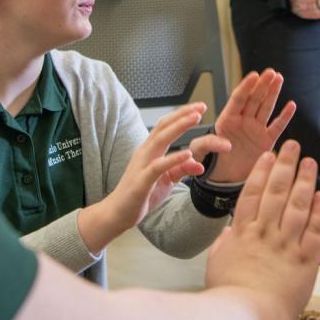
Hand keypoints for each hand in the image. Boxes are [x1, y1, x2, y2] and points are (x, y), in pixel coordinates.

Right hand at [82, 104, 209, 252]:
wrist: (118, 213)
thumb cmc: (140, 195)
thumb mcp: (166, 181)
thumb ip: (181, 170)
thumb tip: (199, 164)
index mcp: (150, 150)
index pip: (166, 127)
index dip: (181, 115)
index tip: (199, 108)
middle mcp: (145, 152)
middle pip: (164, 127)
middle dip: (183, 115)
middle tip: (201, 107)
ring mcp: (142, 165)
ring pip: (160, 140)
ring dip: (179, 127)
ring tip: (195, 118)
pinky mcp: (142, 181)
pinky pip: (158, 166)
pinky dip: (173, 158)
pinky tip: (188, 153)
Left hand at [203, 70, 295, 182]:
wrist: (223, 178)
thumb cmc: (210, 160)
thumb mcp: (200, 150)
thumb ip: (208, 143)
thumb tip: (225, 144)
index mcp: (227, 119)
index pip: (238, 99)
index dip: (246, 87)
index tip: (254, 76)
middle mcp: (243, 121)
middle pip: (254, 99)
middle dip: (262, 85)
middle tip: (270, 73)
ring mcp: (255, 130)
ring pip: (266, 108)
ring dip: (273, 93)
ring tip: (279, 79)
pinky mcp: (266, 141)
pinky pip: (277, 127)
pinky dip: (285, 117)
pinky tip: (291, 106)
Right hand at [205, 141, 319, 319]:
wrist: (246, 318)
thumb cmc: (227, 295)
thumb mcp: (216, 264)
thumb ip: (225, 244)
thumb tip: (230, 233)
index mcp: (242, 233)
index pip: (252, 193)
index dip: (262, 171)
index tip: (269, 156)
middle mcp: (265, 233)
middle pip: (277, 191)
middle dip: (286, 165)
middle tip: (293, 146)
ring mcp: (286, 246)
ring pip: (298, 205)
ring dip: (305, 180)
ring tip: (310, 162)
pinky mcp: (306, 261)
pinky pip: (315, 230)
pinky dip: (319, 211)